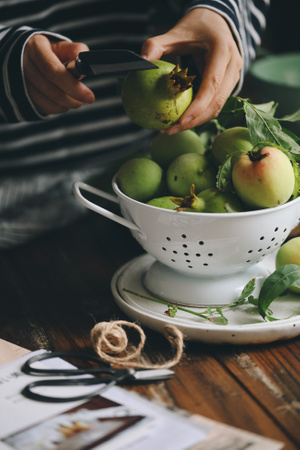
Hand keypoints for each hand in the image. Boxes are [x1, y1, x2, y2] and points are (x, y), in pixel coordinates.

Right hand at [23, 34, 94, 114]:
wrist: (32, 58)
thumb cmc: (52, 52)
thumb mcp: (63, 46)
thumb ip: (76, 51)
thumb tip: (84, 63)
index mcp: (35, 48)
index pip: (53, 71)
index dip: (73, 86)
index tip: (89, 96)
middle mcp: (24, 65)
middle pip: (52, 90)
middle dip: (73, 98)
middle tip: (87, 98)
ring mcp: (22, 83)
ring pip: (50, 103)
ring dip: (68, 104)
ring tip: (75, 97)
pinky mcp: (25, 96)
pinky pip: (46, 109)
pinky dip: (59, 108)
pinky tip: (64, 100)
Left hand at [141, 8, 242, 133]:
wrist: (217, 22)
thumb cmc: (195, 27)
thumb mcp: (176, 31)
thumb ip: (157, 44)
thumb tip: (141, 61)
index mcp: (223, 50)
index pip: (212, 84)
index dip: (198, 106)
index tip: (181, 121)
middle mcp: (233, 66)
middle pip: (217, 102)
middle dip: (194, 121)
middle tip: (169, 130)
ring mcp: (234, 77)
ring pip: (217, 107)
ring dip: (195, 122)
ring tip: (170, 129)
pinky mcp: (229, 85)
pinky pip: (214, 104)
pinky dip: (197, 115)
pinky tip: (178, 120)